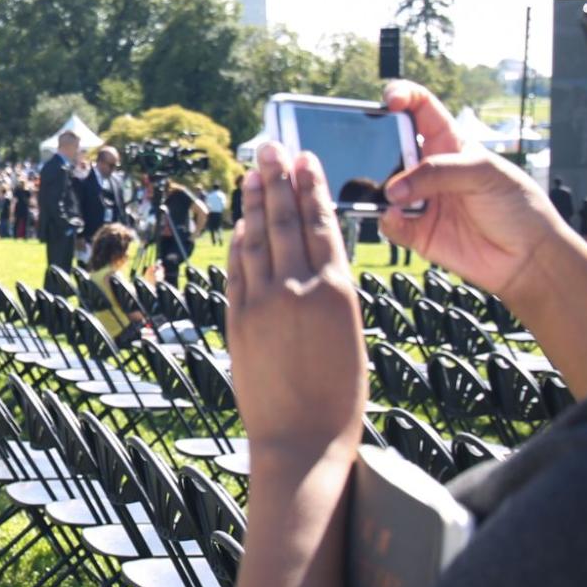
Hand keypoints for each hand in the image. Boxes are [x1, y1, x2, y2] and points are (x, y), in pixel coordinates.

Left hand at [226, 142, 367, 464]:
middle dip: (276, 178)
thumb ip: (330, 293)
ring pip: (257, 239)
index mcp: (338, 291)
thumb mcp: (349, 335)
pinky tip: (241, 224)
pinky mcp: (238, 321)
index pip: (321, 223)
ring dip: (253, 202)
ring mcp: (264, 303)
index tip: (304, 158)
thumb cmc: (338, 396)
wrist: (302, 441)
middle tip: (270, 146)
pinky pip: (237, 271)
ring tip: (251, 171)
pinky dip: (238, 244)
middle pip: (285, 220)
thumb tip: (313, 258)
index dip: (310, 187)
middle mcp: (299, 289)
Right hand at [377, 81, 570, 303]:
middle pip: (391, 146)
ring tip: (393, 196)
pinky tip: (398, 218)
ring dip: (382, 188)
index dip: (403, 96)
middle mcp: (430, 170)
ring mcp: (421, 200)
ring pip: (384, 186)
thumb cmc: (516, 205)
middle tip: (374, 151)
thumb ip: (439, 173)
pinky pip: (389, 222)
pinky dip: (388, 220)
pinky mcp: (416, 232)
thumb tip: (394, 188)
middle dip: (377, 145)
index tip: (391, 100)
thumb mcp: (484, 173)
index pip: (420, 109)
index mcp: (450, 143)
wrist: (526, 256)